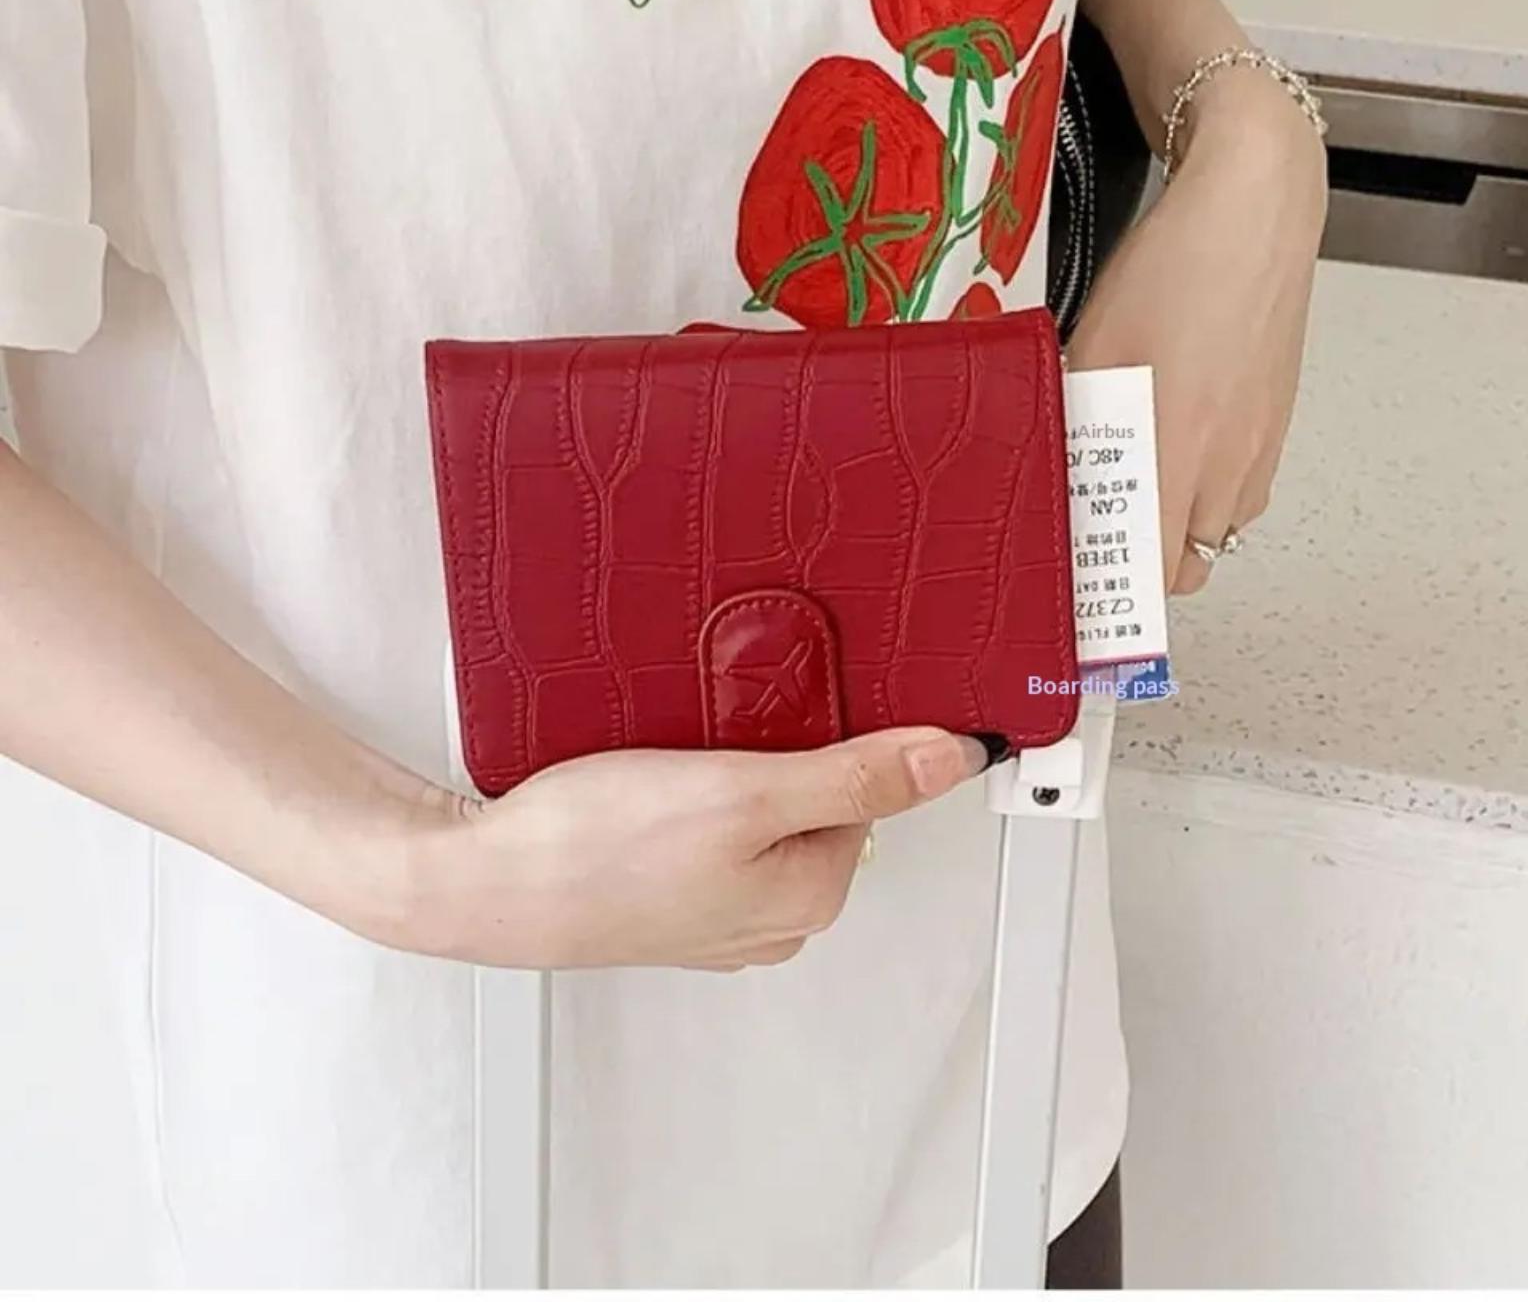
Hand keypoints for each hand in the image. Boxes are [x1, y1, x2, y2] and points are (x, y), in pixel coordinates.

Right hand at [384, 727, 987, 970]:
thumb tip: (951, 760)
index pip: (867, 787)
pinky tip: (646, 780)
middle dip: (777, 749)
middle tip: (717, 729)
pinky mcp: (667, 895)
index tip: (790, 703)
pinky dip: (688, 795)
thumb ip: (856, 775)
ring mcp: (717, 912)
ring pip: (756, 811)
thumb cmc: (596, 848)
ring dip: (729, 768)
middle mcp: (773, 917)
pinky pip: (706, 828)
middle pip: (813, 798)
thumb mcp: (746, 793)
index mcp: (811, 897)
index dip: (831, 730)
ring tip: (674, 751)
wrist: (481, 883)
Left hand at [1068, 72, 1327, 593]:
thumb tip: (1049, 468)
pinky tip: (1176, 449)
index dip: (1114, 595)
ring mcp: (1261, 448)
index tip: (1078, 593)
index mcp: (1176, 450)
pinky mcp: (1276, 424)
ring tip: (1131, 496)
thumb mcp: (1092, 347)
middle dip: (1140, 573)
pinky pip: (1241, 491)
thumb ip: (1073, 418)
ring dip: (1175, 533)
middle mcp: (1229, 465)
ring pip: (1218, 532)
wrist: (1254, 212)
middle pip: (1188, 569)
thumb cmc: (1171, 270)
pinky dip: (1206, 494)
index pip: (1153, 572)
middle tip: (1094, 545)